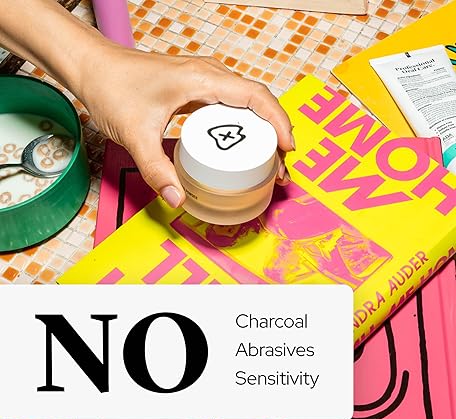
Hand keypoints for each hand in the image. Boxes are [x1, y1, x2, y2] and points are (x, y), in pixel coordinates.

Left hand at [79, 47, 293, 207]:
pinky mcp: (195, 89)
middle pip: (257, 101)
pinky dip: (243, 125)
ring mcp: (202, 80)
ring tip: (268, 160)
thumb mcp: (135, 134)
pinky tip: (240, 146)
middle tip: (280, 166)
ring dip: (262, 129)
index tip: (288, 149)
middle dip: (275, 132)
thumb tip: (179, 199)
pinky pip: (229, 106)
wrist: (92, 67)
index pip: (255, 97)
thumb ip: (157, 170)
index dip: (278, 122)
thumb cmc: (111, 88)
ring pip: (245, 103)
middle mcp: (208, 75)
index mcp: (202, 79)